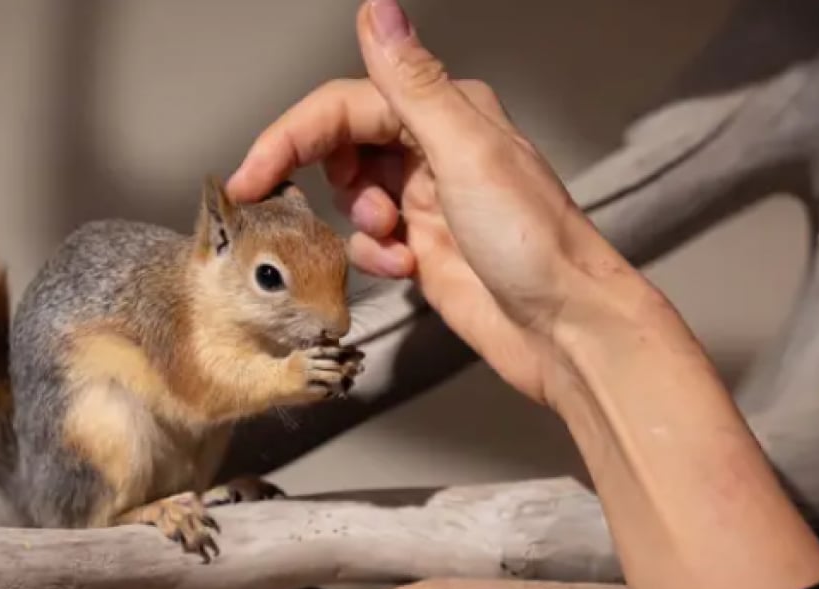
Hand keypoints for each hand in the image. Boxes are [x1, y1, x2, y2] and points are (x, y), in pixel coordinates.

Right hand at [227, 0, 645, 404]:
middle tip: (288, 202)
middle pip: (343, 143)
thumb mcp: (466, 153)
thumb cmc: (535, 243)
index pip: (346, 105)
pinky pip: (370, 241)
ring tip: (391, 238)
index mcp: (447, 112)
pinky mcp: (426, 248)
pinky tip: (405, 267)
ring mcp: (429, 200)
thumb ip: (413, 84)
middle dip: (319, 174)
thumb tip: (378, 11)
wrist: (566, 327)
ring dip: (357, 219)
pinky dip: (374, 255)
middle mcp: (436, 149)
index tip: (253, 174)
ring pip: (353, 193)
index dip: (292, 136)